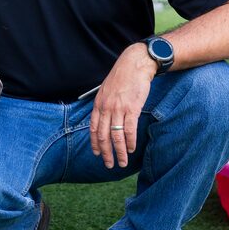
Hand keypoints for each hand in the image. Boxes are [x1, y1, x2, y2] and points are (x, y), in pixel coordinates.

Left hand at [89, 43, 156, 168]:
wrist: (135, 64)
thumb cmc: (122, 77)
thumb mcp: (106, 90)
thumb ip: (104, 104)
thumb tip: (104, 117)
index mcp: (98, 104)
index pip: (93, 128)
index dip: (95, 143)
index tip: (97, 154)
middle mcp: (106, 108)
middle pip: (103, 136)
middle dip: (106, 153)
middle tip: (109, 165)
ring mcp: (118, 109)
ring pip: (116, 136)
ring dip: (119, 152)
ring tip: (122, 162)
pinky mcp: (132, 108)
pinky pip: (129, 130)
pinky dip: (130, 142)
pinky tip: (131, 149)